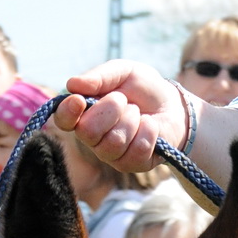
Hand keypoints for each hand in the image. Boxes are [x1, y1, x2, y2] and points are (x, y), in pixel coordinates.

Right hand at [54, 62, 185, 171]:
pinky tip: (150, 126)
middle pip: (88, 132)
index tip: (78, 101)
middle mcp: (94, 138)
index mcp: (85, 114)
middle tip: (123, 100)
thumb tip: (72, 84)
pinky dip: (148, 132)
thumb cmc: (142, 88)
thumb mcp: (123, 72)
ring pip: (114, 142)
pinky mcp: (132, 165)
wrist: (172, 106)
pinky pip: (136, 150)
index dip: (67, 113)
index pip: (64, 120)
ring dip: (131, 120)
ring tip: (138, 113)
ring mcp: (112, 155)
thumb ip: (100, 76)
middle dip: (110, 109)